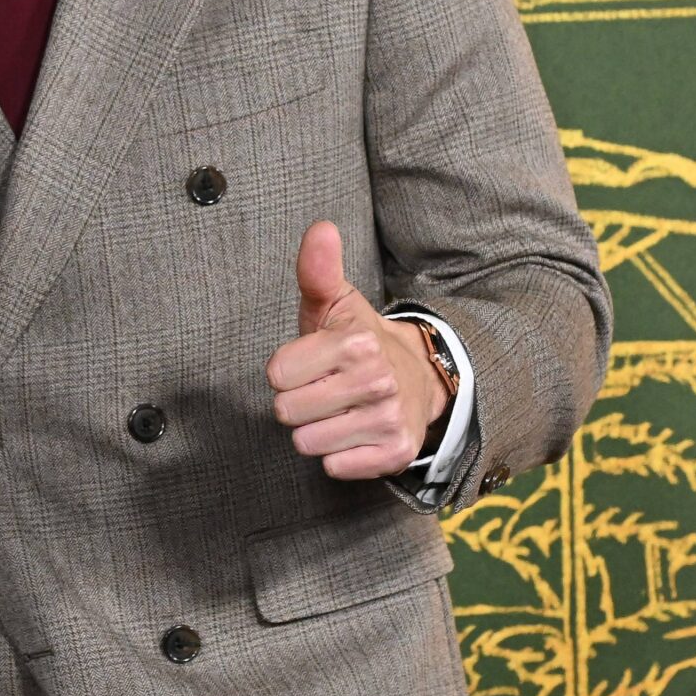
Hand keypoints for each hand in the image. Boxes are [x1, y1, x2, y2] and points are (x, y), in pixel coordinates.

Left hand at [265, 221, 449, 480]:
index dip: (286, 370)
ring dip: (316, 430)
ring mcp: (389, 419)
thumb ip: (318, 270)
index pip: (277, 374)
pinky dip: (338, 456)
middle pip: (287, 412)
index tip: (310, 363)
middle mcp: (377, 381)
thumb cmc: (356, 343)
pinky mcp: (396, 453)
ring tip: (339, 410)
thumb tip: (321, 227)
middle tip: (324, 389)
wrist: (418, 378)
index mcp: (355, 343)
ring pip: (307, 442)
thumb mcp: (334, 304)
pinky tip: (355, 433)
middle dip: (298, 402)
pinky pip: (334, 468)